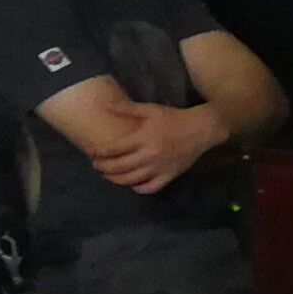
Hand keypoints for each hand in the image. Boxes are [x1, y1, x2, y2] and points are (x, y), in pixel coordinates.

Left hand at [95, 101, 222, 193]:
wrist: (201, 129)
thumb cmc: (173, 118)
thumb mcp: (150, 110)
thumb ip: (127, 109)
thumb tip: (105, 105)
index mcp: (143, 138)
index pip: (115, 149)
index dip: (100, 153)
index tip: (92, 153)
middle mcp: (150, 155)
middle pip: (120, 167)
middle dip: (104, 168)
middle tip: (96, 166)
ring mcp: (160, 168)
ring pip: (133, 180)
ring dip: (117, 180)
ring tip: (109, 176)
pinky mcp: (170, 176)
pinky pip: (151, 187)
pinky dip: (140, 189)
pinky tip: (133, 185)